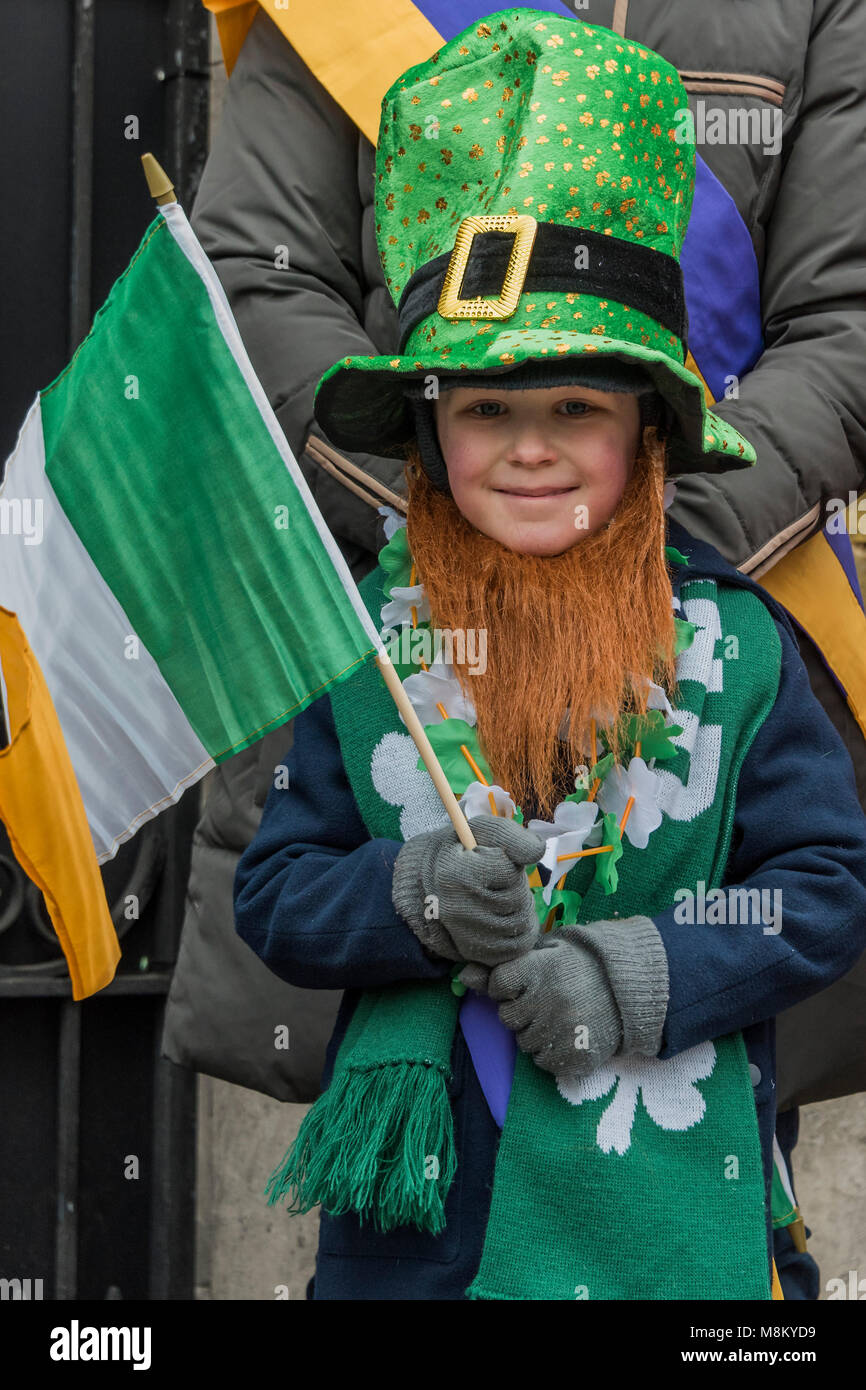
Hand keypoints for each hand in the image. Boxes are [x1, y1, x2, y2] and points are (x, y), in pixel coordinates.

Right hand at [391, 813, 544, 965]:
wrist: (433, 886)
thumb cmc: (463, 854)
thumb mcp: (481, 832)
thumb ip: (510, 836)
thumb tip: (538, 850)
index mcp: (453, 874)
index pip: (508, 870)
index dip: (506, 862)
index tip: (488, 860)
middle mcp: (457, 909)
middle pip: (517, 898)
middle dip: (515, 885)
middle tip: (496, 880)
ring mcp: (466, 936)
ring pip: (521, 921)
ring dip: (520, 906)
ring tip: (500, 896)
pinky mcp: (478, 954)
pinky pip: (519, 944)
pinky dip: (521, 929)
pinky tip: (505, 915)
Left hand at [460, 915, 668, 1078]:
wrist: (630, 989)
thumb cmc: (580, 967)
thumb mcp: (546, 954)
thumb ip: (502, 966)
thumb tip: (463, 975)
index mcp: (539, 969)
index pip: (498, 984)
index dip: (509, 985)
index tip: (527, 982)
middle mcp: (548, 1000)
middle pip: (508, 1017)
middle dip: (522, 1010)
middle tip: (546, 1001)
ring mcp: (562, 1030)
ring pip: (524, 1042)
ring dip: (536, 1032)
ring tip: (560, 1017)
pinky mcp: (574, 1056)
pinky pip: (544, 1062)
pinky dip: (552, 1053)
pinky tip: (567, 1035)